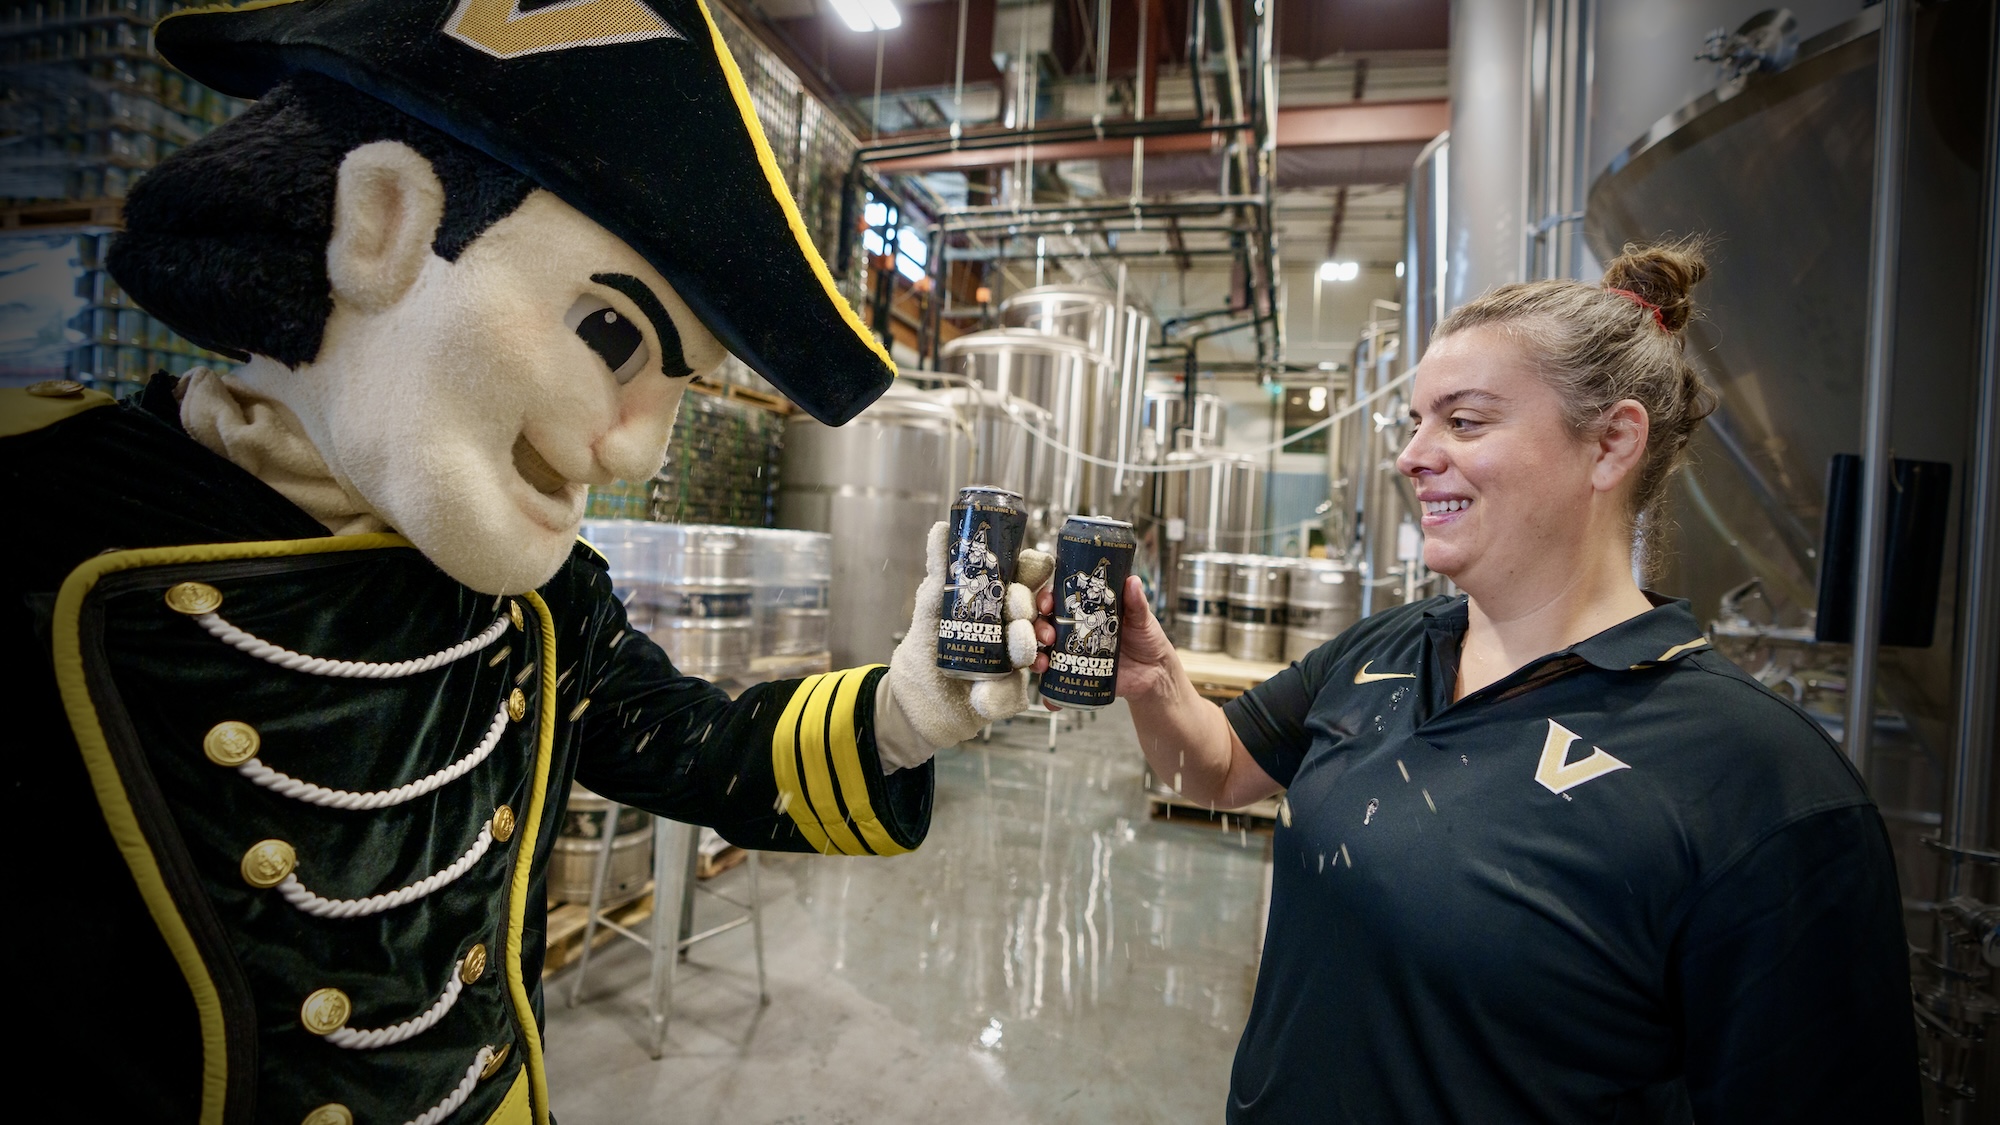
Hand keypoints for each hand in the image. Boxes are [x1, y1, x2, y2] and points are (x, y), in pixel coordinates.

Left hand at [881, 522, 1054, 762]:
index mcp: (1000, 601)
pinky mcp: (1008, 697)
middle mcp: (1013, 629)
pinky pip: (1012, 697)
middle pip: (1035, 611)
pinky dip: (997, 697)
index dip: (1035, 572)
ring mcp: (1015, 664)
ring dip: (1027, 647)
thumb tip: (942, 529)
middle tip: (1018, 613)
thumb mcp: (932, 606)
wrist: (911, 701)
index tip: (1035, 568)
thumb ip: (942, 571)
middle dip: (1027, 608)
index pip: (1029, 577)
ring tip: (1018, 653)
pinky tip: (985, 696)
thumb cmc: (926, 647)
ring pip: (1035, 652)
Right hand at [1035, 574, 1175, 708]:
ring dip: (1036, 656)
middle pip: (1044, 623)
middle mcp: (1074, 629)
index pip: (1058, 598)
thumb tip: (1133, 581)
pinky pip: (1056, 681)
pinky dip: (1048, 691)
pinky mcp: (1076, 674)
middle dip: (1039, 628)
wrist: (1155, 674)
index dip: (1046, 598)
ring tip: (1044, 663)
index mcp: (1087, 610)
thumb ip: (1136, 603)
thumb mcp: (1142, 619)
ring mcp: (1073, 652)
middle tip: (1048, 637)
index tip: (1048, 604)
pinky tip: (1050, 697)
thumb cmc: (1147, 640)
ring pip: (1044, 650)